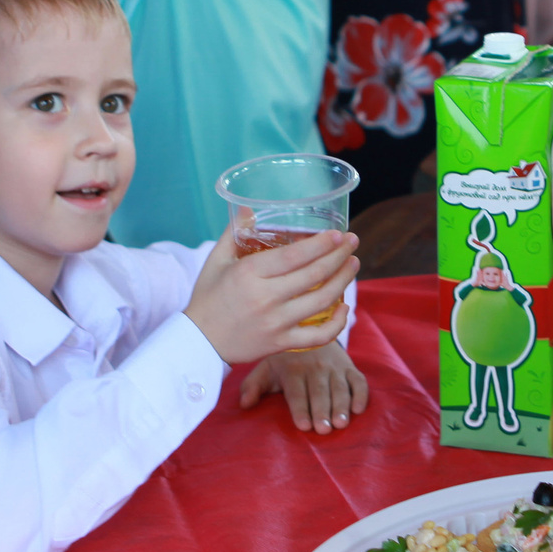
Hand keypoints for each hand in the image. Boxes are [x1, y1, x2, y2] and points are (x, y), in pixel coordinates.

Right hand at [184, 229, 360, 363]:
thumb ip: (233, 233)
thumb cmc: (207, 298)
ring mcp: (276, 323)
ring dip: (343, 281)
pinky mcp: (282, 343)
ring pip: (322, 301)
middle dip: (340, 255)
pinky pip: (318, 337)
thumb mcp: (215, 261)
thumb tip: (248, 208)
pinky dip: (337, 324)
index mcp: (249, 273)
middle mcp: (265, 297)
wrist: (199, 343)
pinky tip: (345, 308)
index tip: (339, 234)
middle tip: (353, 242)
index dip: (321, 244)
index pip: (295, 255)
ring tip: (353, 265)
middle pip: (314, 274)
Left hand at [237, 343, 371, 433]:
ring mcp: (334, 367)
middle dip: (322, 410)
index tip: (303, 425)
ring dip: (341, 406)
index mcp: (292, 369)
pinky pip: (359, 381)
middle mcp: (315, 367)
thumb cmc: (284, 358)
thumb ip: (254, 386)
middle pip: (319, 392)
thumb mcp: (266, 368)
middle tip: (324, 429)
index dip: (300, 409)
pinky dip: (361, 394)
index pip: (296, 392)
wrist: (309, 328)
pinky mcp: (350, 367)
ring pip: (340, 388)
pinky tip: (359, 409)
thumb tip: (244, 404)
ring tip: (341, 423)